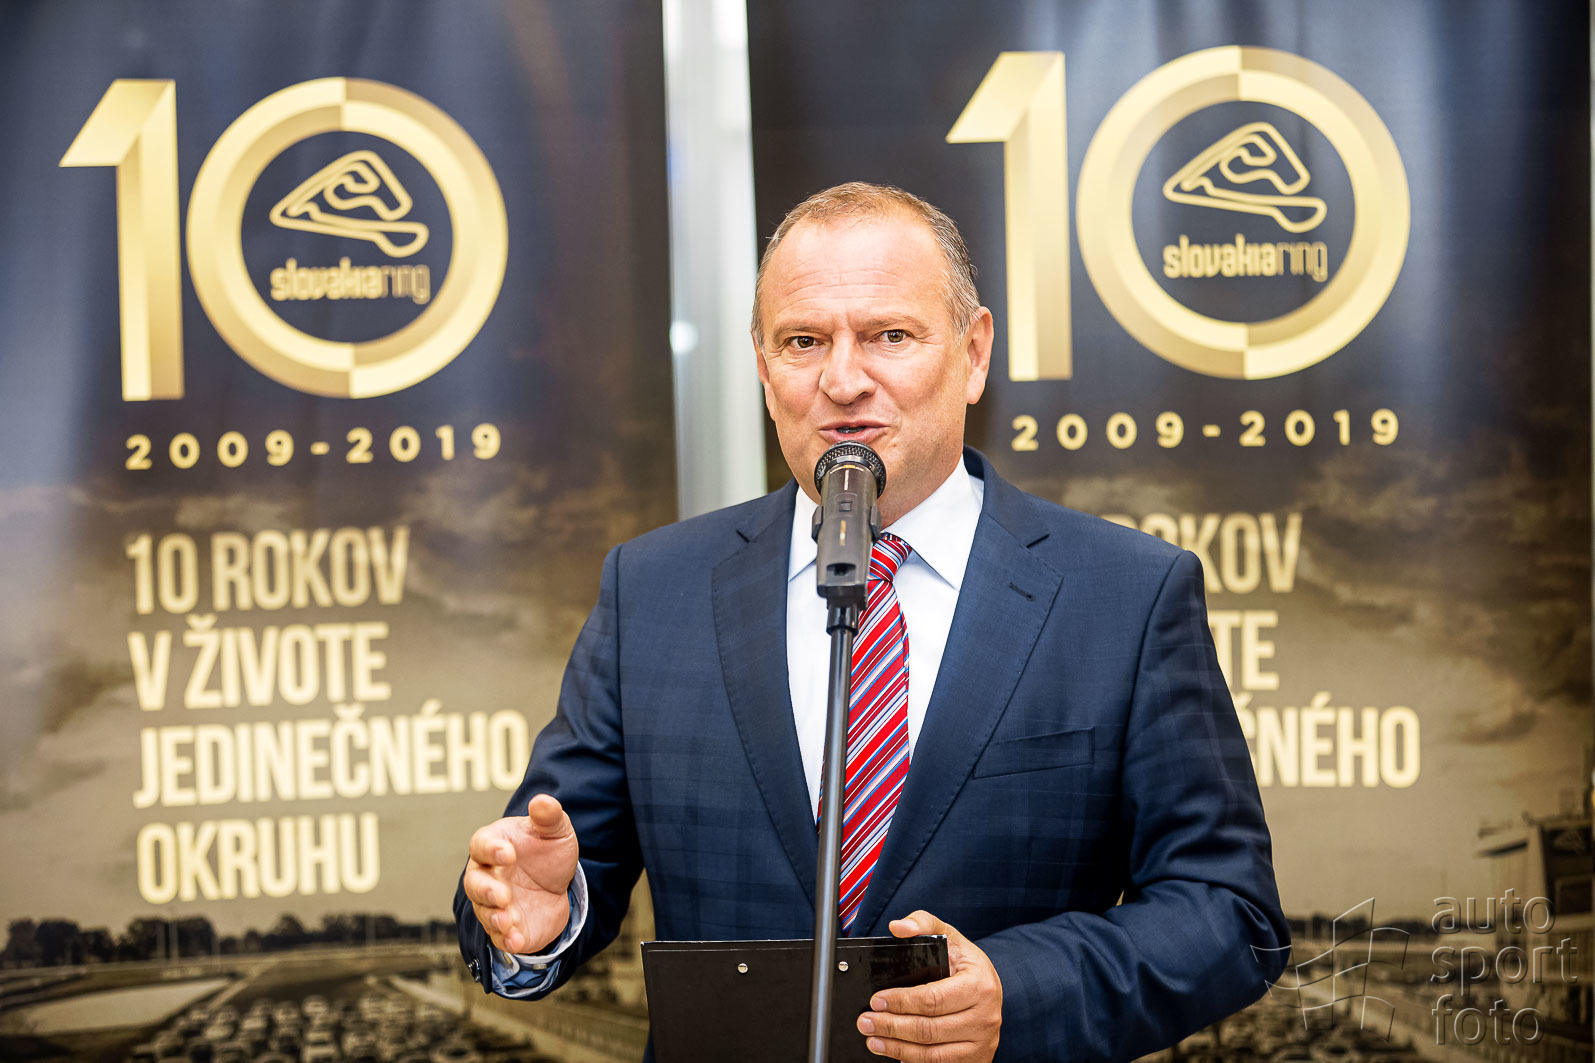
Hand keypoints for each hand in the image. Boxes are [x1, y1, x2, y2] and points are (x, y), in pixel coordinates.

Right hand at [462, 794, 579, 954]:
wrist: (559, 885)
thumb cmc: (547, 852)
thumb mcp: (555, 830)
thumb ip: (548, 816)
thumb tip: (542, 801)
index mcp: (493, 846)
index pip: (481, 846)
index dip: (491, 849)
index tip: (508, 853)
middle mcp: (487, 876)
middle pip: (475, 884)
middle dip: (486, 890)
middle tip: (502, 894)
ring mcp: (494, 905)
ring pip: (485, 912)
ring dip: (495, 917)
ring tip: (509, 920)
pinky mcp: (505, 928)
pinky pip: (500, 937)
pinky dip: (507, 940)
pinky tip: (517, 940)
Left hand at [856, 910, 1001, 1061]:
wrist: (991, 990)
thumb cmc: (967, 964)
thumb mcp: (950, 936)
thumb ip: (923, 923)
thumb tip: (899, 927)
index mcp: (979, 985)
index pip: (933, 999)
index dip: (900, 1001)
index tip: (876, 1000)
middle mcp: (985, 1017)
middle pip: (929, 1029)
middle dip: (891, 1026)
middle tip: (866, 1022)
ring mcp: (982, 1042)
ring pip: (933, 1054)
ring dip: (898, 1048)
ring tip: (874, 1040)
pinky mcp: (976, 1059)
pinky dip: (915, 1062)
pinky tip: (897, 1055)